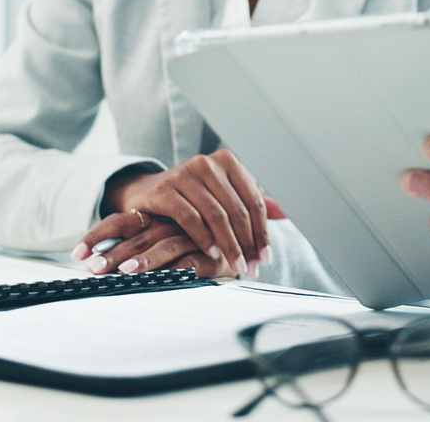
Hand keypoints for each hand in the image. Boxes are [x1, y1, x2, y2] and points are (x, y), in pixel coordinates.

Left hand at [72, 211, 225, 277]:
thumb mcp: (158, 236)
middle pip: (139, 235)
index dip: (97, 236)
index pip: (120, 222)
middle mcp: (171, 223)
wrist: (234, 236)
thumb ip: (133, 243)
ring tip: (126, 271)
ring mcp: (192, 236)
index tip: (77, 254)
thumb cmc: (190, 240)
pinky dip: (178, 269)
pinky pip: (193, 260)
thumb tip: (93, 261)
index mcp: (154, 216)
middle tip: (96, 268)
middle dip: (116, 253)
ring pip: (165, 245)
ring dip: (146, 260)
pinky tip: (166, 276)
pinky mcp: (211, 254)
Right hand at [96, 150, 271, 275]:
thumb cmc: (190, 197)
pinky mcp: (165, 189)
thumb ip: (249, 202)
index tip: (265, 258)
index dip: (262, 232)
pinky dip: (204, 238)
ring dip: (229, 245)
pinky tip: (212, 253)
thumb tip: (285, 213)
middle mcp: (208, 163)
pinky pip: (190, 217)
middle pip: (237, 210)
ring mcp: (185, 174)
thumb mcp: (221, 195)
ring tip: (236, 265)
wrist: (144, 193)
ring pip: (217, 215)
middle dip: (247, 243)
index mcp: (228, 162)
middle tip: (251, 268)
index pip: (253, 201)